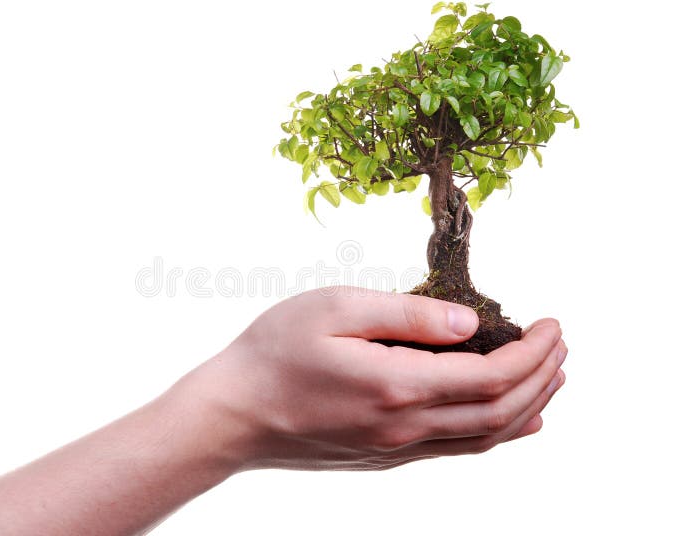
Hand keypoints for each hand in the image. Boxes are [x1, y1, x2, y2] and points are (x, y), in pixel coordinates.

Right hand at [190, 286, 565, 471]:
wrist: (233, 415)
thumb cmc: (274, 352)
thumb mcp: (336, 309)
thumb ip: (406, 315)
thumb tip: (468, 323)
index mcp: (399, 384)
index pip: (492, 376)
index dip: (533, 352)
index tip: (553, 323)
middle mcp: (407, 426)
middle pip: (501, 411)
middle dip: (542, 376)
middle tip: (560, 343)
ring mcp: (397, 447)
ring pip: (486, 437)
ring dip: (528, 405)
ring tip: (551, 377)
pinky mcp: (386, 455)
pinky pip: (458, 450)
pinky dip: (497, 433)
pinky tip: (513, 422)